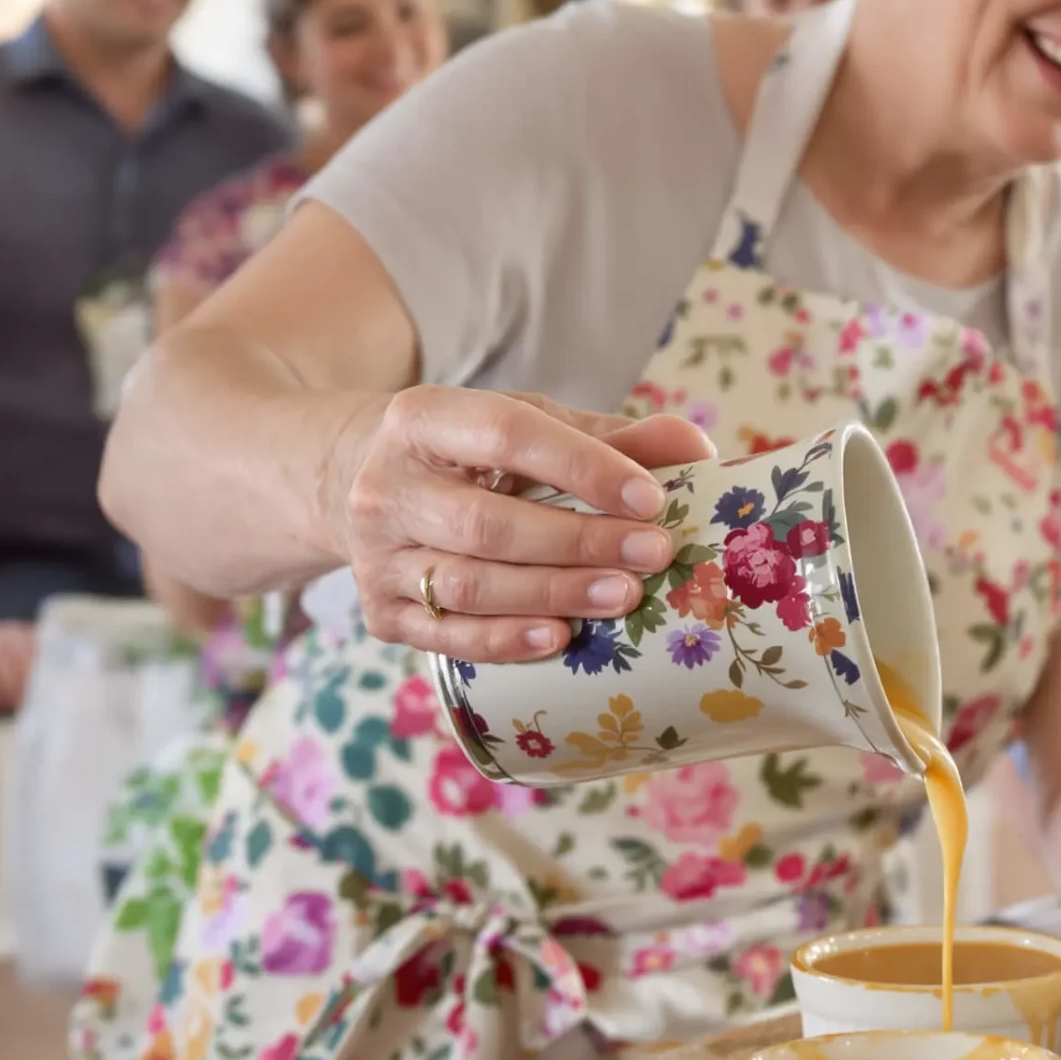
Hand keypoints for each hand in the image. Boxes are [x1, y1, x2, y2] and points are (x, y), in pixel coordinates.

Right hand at [332, 386, 715, 660]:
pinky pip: (446, 636)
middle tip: (654, 553)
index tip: (651, 495)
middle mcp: (386, 486)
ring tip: (625, 595)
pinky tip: (560, 636)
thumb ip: (607, 438)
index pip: (508, 436)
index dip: (583, 466)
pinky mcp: (380, 611)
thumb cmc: (472, 456)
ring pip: (468, 585)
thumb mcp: (528, 427)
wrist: (367, 486)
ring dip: (554, 594)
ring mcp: (376, 555)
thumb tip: (693, 445)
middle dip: (579, 542)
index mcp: (423, 419)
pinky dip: (505, 639)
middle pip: (487, 524)